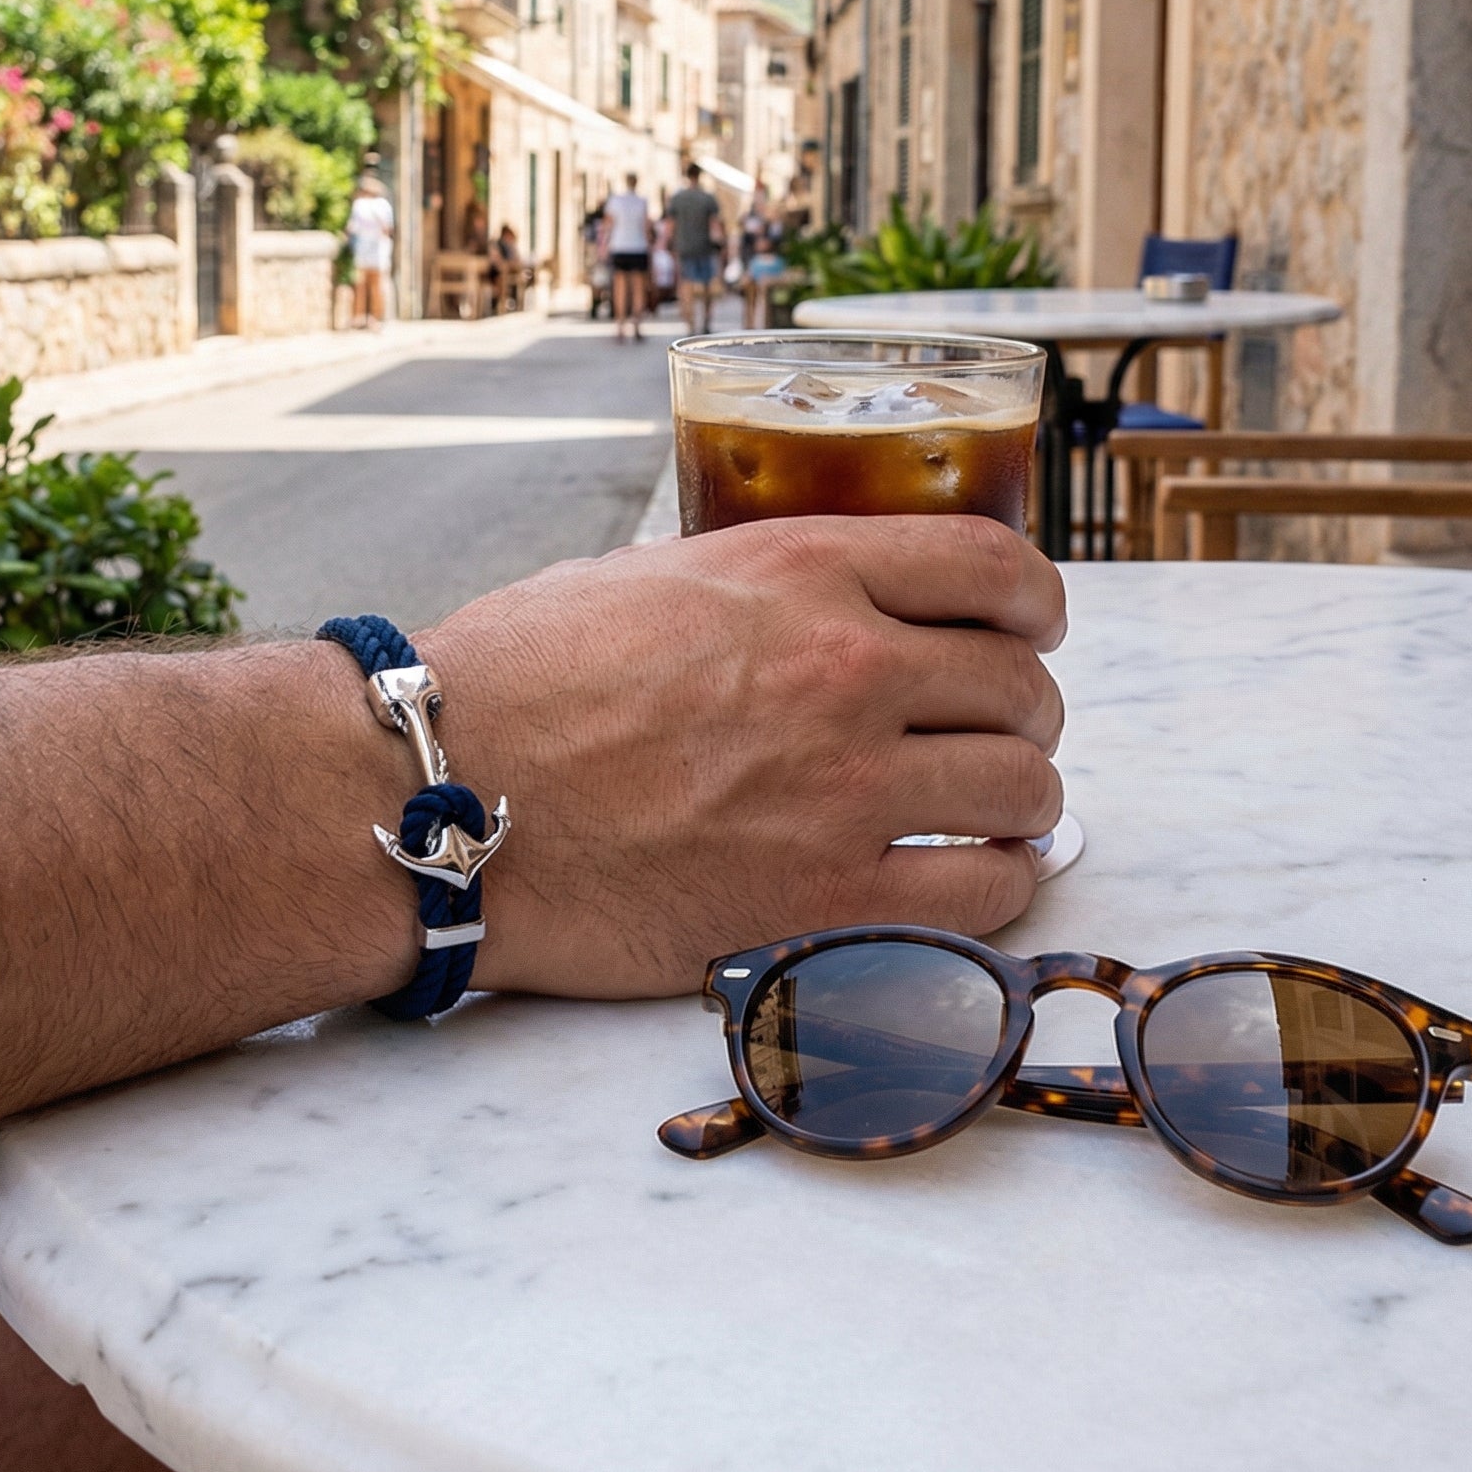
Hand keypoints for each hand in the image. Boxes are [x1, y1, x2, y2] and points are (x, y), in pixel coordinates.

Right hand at [0, 514, 1064, 1149]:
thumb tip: (813, 598)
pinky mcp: (822, 904)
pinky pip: (987, 897)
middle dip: (1019, 705)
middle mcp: (843, 670)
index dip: (1034, 600)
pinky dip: (995, 886)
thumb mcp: (647, 578)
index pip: (994, 566)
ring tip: (983, 809)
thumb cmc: (512, 678)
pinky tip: (965, 877)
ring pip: (1024, 790)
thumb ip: (757, 582)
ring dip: (1015, 797)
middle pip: (1022, 685)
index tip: (1028, 624)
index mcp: (799, 570)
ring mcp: (842, 791)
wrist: (437, 793)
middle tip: (989, 727)